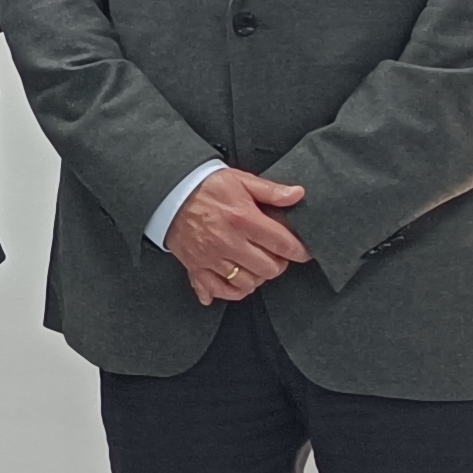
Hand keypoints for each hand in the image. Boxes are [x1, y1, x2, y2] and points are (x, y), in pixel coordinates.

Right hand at [167, 170, 311, 305]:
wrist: (169, 194)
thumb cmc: (205, 187)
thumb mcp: (241, 180)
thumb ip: (271, 190)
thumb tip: (297, 194)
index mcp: (243, 219)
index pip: (282, 244)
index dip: (300, 251)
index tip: (304, 252)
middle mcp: (228, 242)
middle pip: (268, 269)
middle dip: (279, 264)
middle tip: (277, 256)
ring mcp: (211, 257)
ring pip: (246, 283)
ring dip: (256, 278)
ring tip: (256, 267)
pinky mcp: (196, 266)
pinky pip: (217, 290)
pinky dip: (230, 292)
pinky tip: (236, 283)